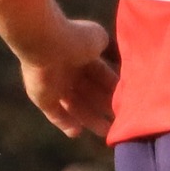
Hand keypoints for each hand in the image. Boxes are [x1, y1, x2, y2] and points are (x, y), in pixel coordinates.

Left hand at [18, 19, 117, 138]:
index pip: (101, 76)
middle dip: (104, 107)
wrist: (47, 41)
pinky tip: (77, 133)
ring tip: (106, 131)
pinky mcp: (42, 98)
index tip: (127, 101)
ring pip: (75, 106)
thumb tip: (113, 57)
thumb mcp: (99, 39)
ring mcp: (54, 86)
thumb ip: (107, 48)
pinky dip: (65, 123)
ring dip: (89, 119)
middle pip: (89, 94)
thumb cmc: (76, 38)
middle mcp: (68, 72)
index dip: (114, 89)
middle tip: (120, 121)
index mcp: (82, 57)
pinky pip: (55, 114)